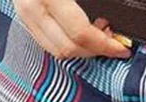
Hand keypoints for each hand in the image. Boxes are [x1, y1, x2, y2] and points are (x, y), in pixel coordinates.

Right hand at [13, 0, 131, 59]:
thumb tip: (108, 19)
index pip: (80, 33)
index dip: (105, 44)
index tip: (121, 47)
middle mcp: (33, 7)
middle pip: (69, 48)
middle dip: (95, 50)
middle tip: (112, 41)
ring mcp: (26, 14)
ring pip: (58, 51)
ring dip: (82, 50)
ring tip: (98, 37)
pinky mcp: (24, 17)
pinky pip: (48, 43)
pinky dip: (68, 43)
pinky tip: (80, 33)